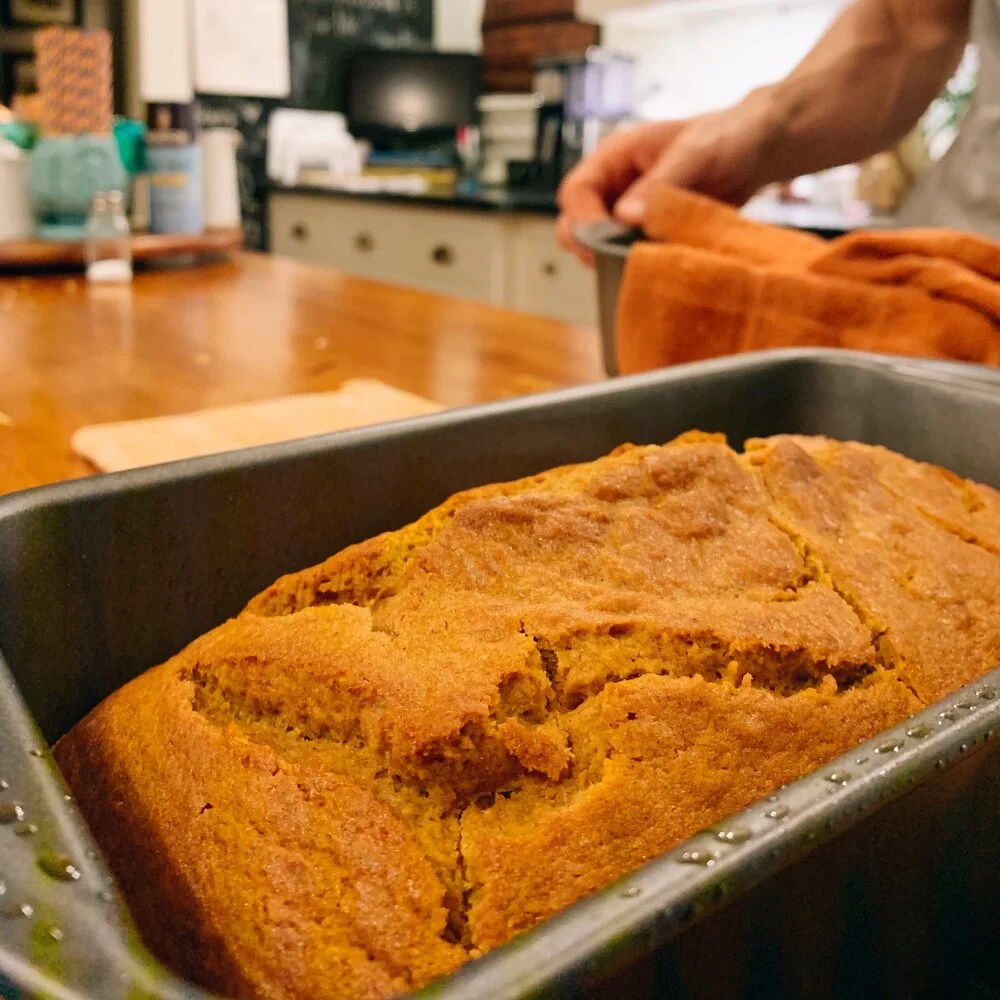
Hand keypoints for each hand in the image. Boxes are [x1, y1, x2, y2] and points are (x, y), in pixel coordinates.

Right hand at [556, 92, 781, 263]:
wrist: (757, 151)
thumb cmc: (726, 137)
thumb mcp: (694, 154)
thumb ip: (658, 185)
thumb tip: (624, 218)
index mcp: (615, 157)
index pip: (575, 193)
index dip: (584, 221)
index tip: (607, 242)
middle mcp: (615, 186)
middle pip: (575, 224)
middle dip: (590, 246)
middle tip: (618, 262)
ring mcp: (629, 212)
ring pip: (597, 245)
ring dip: (613, 259)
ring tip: (643, 264)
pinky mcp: (647, 234)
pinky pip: (627, 255)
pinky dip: (636, 266)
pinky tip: (658, 268)